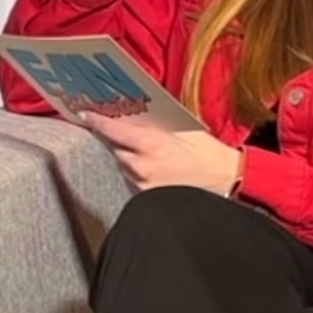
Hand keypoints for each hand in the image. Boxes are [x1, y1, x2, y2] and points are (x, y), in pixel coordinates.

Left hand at [85, 110, 242, 195]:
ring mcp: (143, 184)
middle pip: (114, 148)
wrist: (227, 181)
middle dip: (115, 139)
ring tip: (145, 152)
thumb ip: (155, 126)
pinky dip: (136, 172)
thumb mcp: (183, 130)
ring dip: (127, 157)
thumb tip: (133, 115)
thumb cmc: (209, 153)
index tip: (85, 113)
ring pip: (123, 165)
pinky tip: (152, 168)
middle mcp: (142, 166)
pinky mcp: (147, 199)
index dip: (97, 121)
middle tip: (118, 129)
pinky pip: (133, 180)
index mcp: (150, 145)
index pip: (112, 131)